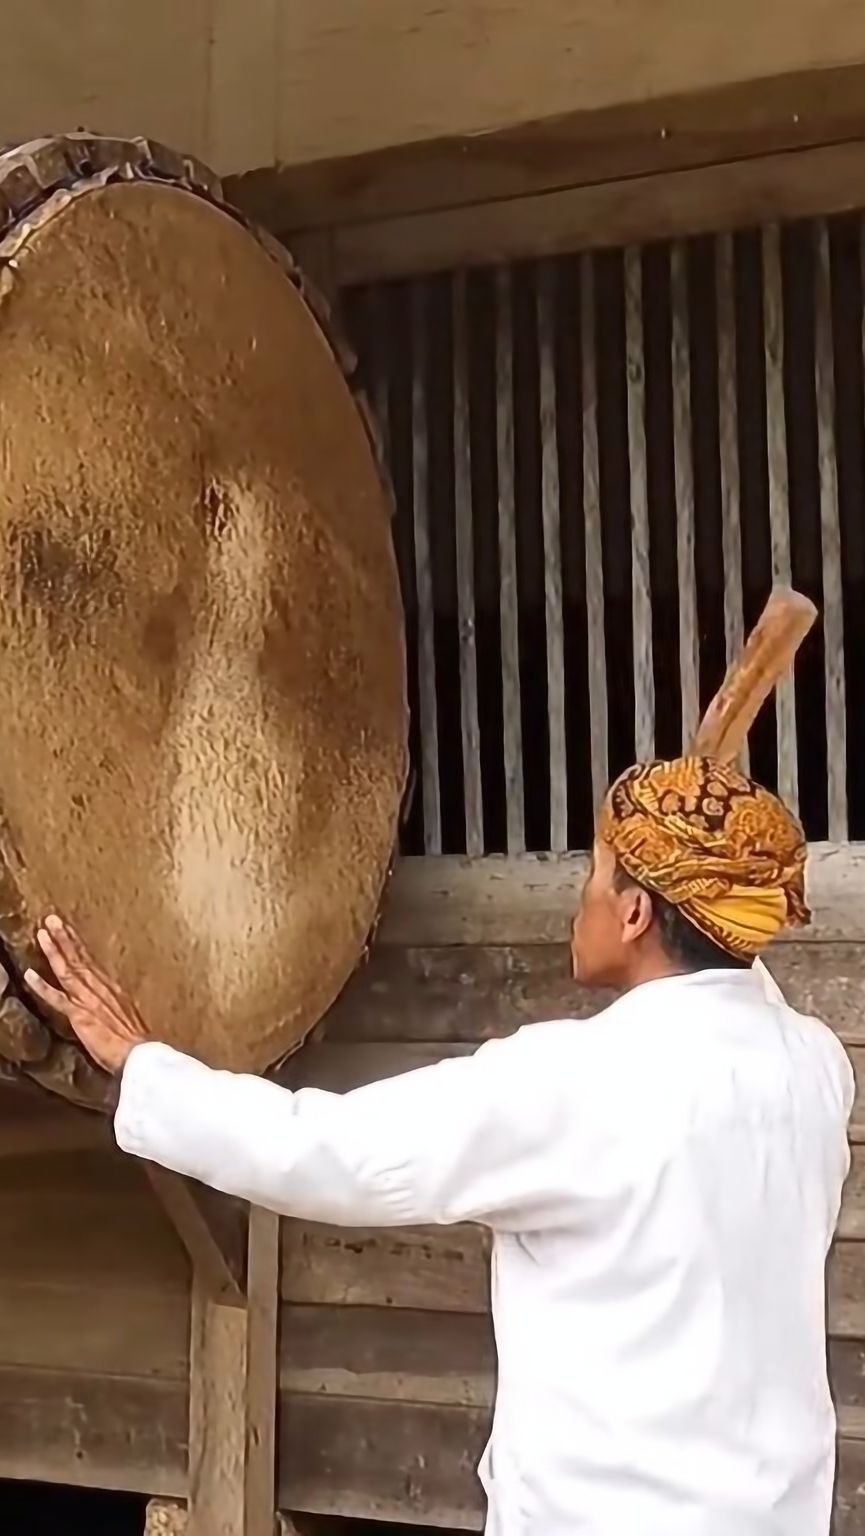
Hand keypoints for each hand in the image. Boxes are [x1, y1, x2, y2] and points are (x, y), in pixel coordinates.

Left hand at [24, 915, 148, 1074]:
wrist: (139, 1055)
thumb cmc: (135, 1042)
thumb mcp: (128, 1016)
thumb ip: (115, 1006)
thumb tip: (110, 1002)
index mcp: (111, 988)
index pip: (90, 962)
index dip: (77, 945)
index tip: (68, 930)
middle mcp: (100, 988)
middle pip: (79, 959)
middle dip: (64, 938)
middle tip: (52, 919)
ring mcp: (88, 1000)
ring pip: (68, 971)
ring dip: (54, 951)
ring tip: (42, 933)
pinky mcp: (80, 1015)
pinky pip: (57, 998)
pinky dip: (42, 986)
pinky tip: (29, 974)